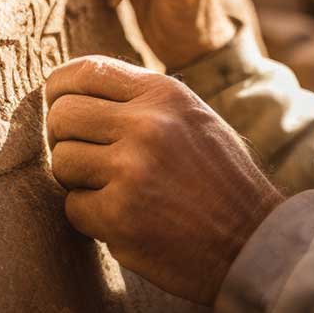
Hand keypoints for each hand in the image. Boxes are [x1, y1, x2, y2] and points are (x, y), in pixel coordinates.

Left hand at [45, 55, 282, 305]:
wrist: (254, 242)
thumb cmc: (220, 179)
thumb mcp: (192, 117)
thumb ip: (140, 100)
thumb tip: (73, 91)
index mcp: (163, 93)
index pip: (85, 70)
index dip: (60, 88)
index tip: (59, 105)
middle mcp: (146, 124)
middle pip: (62, 115)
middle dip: (64, 138)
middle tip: (87, 158)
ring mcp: (131, 170)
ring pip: (61, 161)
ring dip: (77, 181)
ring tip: (112, 190)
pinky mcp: (120, 216)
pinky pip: (73, 207)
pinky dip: (91, 217)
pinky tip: (124, 219)